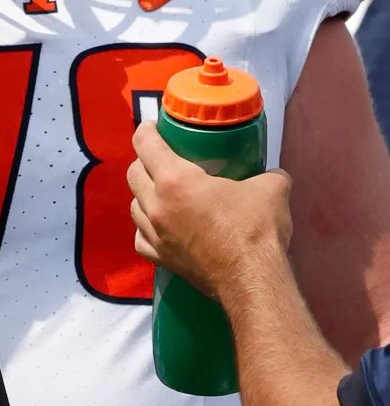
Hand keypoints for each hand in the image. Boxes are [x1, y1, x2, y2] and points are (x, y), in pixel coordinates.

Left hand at [128, 122, 290, 296]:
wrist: (251, 278)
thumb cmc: (256, 228)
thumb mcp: (270, 187)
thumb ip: (267, 174)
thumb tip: (272, 175)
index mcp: (176, 181)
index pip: (145, 145)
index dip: (147, 131)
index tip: (154, 127)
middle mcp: (156, 206)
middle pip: (133, 174)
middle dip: (144, 161)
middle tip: (162, 157)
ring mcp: (154, 234)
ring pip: (134, 206)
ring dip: (143, 194)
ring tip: (161, 191)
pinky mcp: (159, 259)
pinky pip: (140, 238)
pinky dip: (145, 228)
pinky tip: (159, 226)